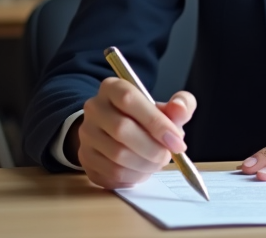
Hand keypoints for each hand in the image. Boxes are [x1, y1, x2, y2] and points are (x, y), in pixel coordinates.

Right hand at [73, 78, 196, 189]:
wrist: (117, 132)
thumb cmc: (146, 118)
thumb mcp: (166, 107)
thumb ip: (180, 105)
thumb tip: (180, 109)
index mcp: (112, 88)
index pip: (129, 99)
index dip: (156, 122)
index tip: (176, 141)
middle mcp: (94, 108)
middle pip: (121, 129)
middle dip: (152, 148)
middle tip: (168, 156)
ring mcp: (86, 134)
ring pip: (117, 155)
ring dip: (144, 164)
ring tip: (157, 163)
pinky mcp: (85, 158)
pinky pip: (110, 173)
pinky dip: (133, 176)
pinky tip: (143, 170)